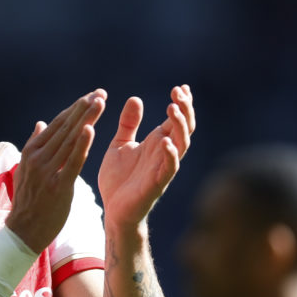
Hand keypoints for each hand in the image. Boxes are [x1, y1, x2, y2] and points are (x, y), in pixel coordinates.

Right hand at [7, 89, 106, 251]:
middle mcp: (38, 157)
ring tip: (100, 102)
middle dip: (84, 108)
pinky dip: (82, 144)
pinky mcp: (59, 185)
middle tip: (100, 93)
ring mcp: (47, 171)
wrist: (24, 231)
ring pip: (70, 139)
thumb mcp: (27, 169)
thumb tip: (41, 123)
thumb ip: (35, 145)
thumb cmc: (29, 200)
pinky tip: (90, 129)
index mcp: (31, 151)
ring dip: (86, 119)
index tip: (90, 95)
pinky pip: (72, 161)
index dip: (75, 109)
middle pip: (65, 127)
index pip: (57, 124)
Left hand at [98, 85, 194, 226]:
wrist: (112, 210)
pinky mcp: (156, 184)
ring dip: (180, 127)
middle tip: (179, 92)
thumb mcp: (120, 144)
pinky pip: (169, 169)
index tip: (180, 87)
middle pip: (184, 128)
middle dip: (184, 109)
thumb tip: (136, 98)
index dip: (181, 104)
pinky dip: (170, 155)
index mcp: (157, 143)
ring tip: (172, 109)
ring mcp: (162, 168)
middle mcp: (164, 154)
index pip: (176, 120)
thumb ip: (128, 124)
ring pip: (181, 145)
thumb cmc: (118, 179)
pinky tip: (165, 142)